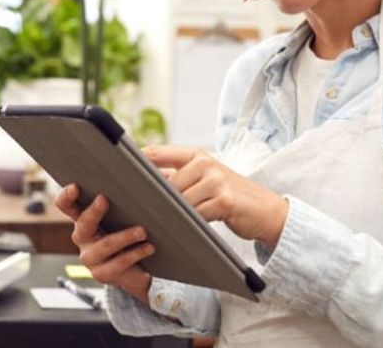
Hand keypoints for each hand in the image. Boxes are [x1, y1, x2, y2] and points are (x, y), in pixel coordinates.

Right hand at [54, 184, 154, 303]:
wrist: (140, 269)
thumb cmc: (132, 232)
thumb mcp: (130, 212)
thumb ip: (136, 191)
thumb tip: (161, 170)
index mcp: (84, 218)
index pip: (65, 205)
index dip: (66, 196)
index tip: (75, 186)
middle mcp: (82, 238)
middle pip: (82, 224)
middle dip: (93, 211)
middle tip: (104, 199)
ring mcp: (91, 258)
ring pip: (105, 245)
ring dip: (124, 236)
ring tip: (142, 231)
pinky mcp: (103, 274)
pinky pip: (119, 263)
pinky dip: (136, 253)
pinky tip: (149, 247)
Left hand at [144, 145, 288, 247]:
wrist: (267, 210)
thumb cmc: (229, 196)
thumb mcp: (204, 179)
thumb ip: (178, 176)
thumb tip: (141, 180)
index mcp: (195, 154)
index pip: (155, 154)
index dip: (134, 164)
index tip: (115, 175)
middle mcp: (205, 162)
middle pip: (164, 183)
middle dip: (153, 199)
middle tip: (137, 211)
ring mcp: (215, 180)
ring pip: (179, 200)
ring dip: (171, 214)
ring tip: (162, 223)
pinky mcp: (224, 200)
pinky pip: (195, 214)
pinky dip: (189, 224)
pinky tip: (185, 230)